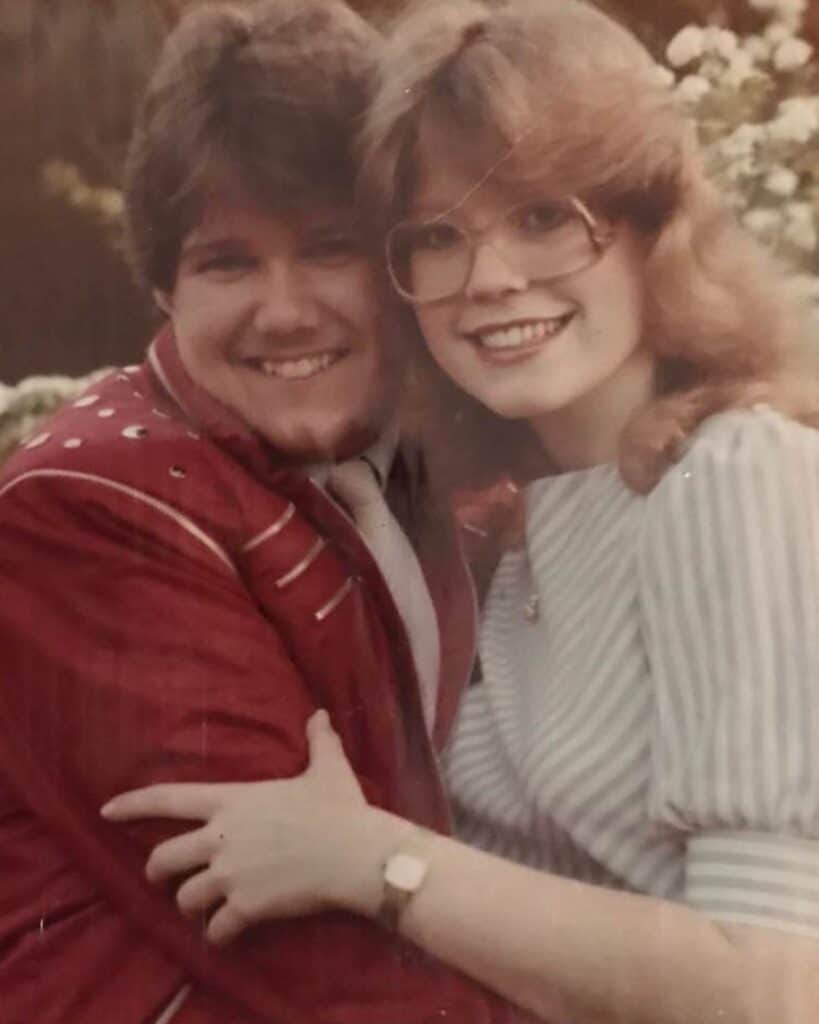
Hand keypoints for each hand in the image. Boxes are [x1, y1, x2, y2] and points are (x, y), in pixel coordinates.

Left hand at [101, 709, 388, 943]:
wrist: (356, 855)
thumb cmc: (341, 808)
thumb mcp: (329, 768)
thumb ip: (319, 740)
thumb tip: (320, 714)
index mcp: (233, 801)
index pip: (169, 798)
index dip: (133, 804)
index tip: (107, 810)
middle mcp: (222, 838)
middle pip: (162, 859)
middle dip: (157, 871)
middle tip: (164, 878)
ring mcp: (230, 875)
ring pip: (185, 898)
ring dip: (191, 905)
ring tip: (203, 907)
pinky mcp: (246, 907)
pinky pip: (216, 930)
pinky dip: (218, 934)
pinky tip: (228, 933)